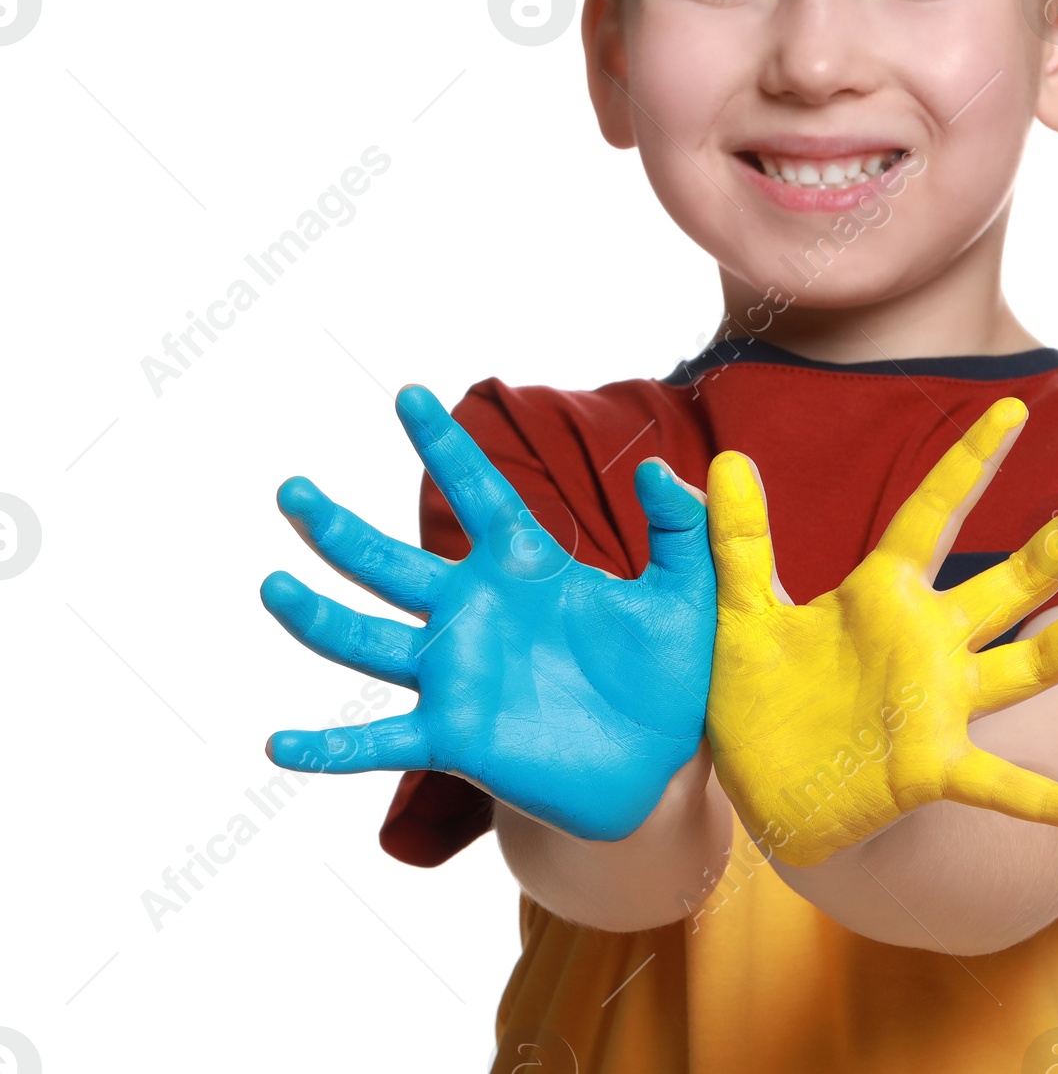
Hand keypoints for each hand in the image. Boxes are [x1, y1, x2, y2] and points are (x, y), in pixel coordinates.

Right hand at [260, 384, 714, 840]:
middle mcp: (476, 613)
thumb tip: (656, 466)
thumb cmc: (669, 671)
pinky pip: (380, 742)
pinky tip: (276, 744)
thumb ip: (680, 526)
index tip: (410, 393)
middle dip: (337, 529)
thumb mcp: (686, 591)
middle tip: (291, 489)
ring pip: (367, 641)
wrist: (661, 764)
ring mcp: (457, 674)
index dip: (444, 444)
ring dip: (316, 618)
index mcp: (526, 567)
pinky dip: (328, 747)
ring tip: (272, 586)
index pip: (478, 491)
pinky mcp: (455, 737)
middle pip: (390, 564)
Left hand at [704, 396, 1057, 866]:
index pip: (931, 513)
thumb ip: (739, 541)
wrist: (758, 790)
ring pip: (1023, 667)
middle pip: (1005, 583)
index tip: (1010, 407)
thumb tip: (723, 458)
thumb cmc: (759, 697)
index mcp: (882, 594)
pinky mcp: (931, 768)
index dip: (969, 462)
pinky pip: (997, 784)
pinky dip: (1043, 799)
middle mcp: (926, 642)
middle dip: (1057, 541)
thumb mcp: (741, 613)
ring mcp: (938, 705)